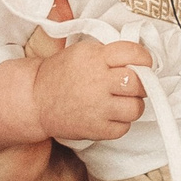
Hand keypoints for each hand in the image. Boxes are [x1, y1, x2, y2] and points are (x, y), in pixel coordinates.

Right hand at [31, 30, 154, 141]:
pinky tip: (109, 115)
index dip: (144, 58)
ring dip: (133, 104)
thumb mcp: (83, 52)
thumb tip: (139, 59)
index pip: (134, 54)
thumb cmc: (61, 74)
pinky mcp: (96, 129)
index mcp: (95, 58)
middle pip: (139, 82)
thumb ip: (110, 53)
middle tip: (131, 85)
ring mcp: (97, 108)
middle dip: (140, 83)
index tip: (144, 63)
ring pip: (136, 108)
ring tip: (121, 101)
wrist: (36, 100)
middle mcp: (98, 82)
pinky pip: (124, 128)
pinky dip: (121, 122)